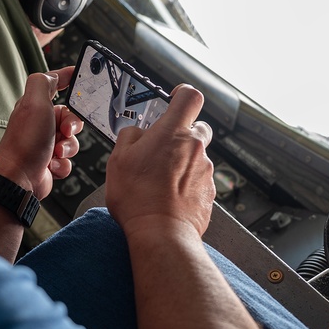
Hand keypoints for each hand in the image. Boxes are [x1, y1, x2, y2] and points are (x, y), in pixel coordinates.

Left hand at [0, 66, 81, 199]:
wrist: (19, 179)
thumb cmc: (24, 143)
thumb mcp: (34, 103)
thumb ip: (44, 82)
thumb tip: (54, 75)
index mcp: (36, 106)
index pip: (55, 85)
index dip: (68, 79)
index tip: (81, 76)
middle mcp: (40, 123)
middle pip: (71, 117)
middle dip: (72, 126)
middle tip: (64, 131)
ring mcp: (45, 144)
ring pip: (72, 140)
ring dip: (68, 148)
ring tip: (56, 153)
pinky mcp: (50, 162)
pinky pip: (69, 160)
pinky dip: (64, 164)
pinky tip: (52, 165)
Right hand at [104, 84, 214, 237]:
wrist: (161, 233)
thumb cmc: (138, 199)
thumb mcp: (118, 160)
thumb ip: (130, 137)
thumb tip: (137, 134)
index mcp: (173, 132)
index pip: (189, 97)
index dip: (182, 94)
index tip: (174, 98)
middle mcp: (195, 148)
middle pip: (197, 127)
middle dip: (182, 133)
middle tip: (162, 147)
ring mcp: (205, 170)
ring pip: (198, 156)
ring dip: (183, 162)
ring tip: (160, 180)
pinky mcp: (209, 192)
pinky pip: (199, 179)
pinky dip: (187, 183)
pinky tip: (169, 195)